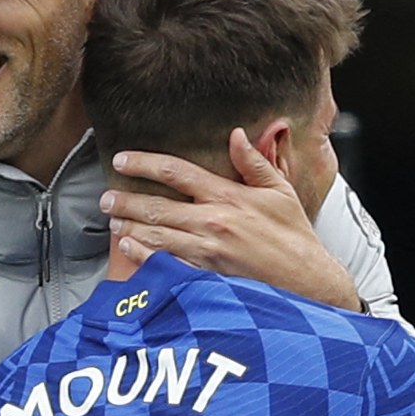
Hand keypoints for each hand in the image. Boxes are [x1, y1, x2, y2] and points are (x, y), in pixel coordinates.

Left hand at [103, 136, 360, 310]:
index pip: (177, 172)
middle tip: (104, 198)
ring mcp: (208, 252)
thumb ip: (254, 163)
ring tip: (112, 222)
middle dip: (126, 200)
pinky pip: (167, 265)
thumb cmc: (295, 237)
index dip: (144, 163)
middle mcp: (214, 222)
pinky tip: (129, 249)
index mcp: (229, 196)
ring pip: (157, 236)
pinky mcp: (208, 277)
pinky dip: (145, 256)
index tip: (122, 159)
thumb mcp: (281, 192)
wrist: (309, 281)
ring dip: (130, 227)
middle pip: (157, 206)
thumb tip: (236, 134)